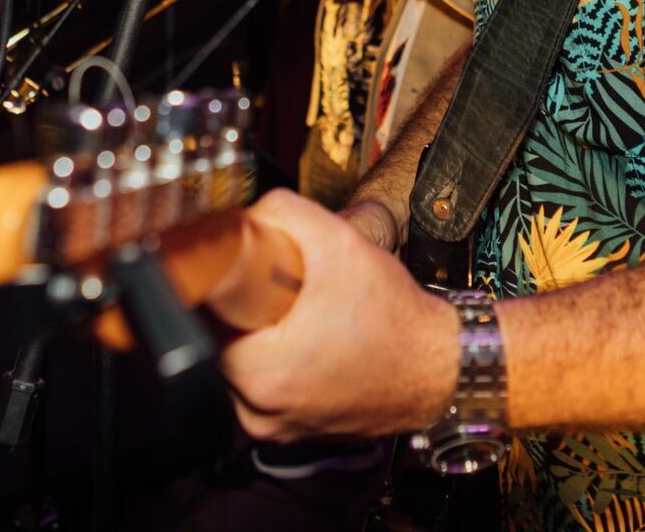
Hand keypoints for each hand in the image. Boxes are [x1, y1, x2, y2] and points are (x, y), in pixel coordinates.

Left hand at [222, 189, 455, 441]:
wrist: (441, 367)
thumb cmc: (396, 319)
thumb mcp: (339, 241)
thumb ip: (282, 213)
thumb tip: (244, 215)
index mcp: (259, 374)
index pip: (204, 317)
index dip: (222, 284)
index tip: (243, 271)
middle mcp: (259, 413)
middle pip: (220, 341)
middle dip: (243, 308)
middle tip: (278, 288)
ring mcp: (275, 428)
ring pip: (240, 365)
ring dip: (258, 335)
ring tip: (299, 314)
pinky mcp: (293, 431)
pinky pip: (265, 386)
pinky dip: (278, 360)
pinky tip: (310, 339)